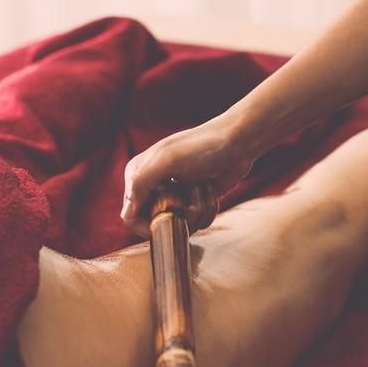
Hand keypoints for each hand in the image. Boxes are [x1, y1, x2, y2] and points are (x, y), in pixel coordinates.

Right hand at [121, 116, 252, 237]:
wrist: (238, 141)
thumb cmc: (203, 146)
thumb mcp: (168, 160)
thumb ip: (141, 182)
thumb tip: (129, 211)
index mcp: (138, 174)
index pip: (130, 216)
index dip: (148, 225)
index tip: (170, 219)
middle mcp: (152, 185)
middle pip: (157, 223)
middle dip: (179, 217)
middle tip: (192, 198)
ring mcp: (174, 193)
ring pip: (179, 224)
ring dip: (197, 210)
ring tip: (203, 187)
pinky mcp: (193, 199)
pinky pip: (196, 220)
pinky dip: (207, 210)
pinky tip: (211, 190)